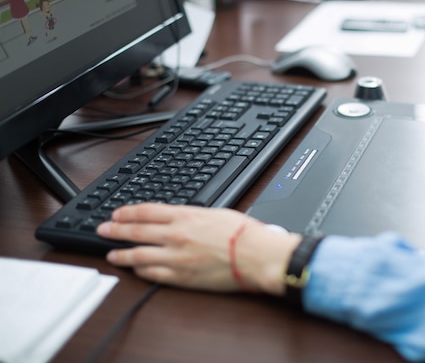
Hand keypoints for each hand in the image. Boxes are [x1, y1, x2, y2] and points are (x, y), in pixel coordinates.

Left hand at [97, 203, 301, 294]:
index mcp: (185, 217)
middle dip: (116, 230)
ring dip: (122, 253)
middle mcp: (176, 236)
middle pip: (136, 231)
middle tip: (103, 229)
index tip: (117, 214)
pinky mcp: (182, 277)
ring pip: (138, 255)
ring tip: (112, 253)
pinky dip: (141, 271)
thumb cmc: (244, 234)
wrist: (256, 256)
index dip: (127, 213)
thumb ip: (194, 216)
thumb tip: (182, 217)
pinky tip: (135, 269)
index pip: (146, 212)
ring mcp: (176, 258)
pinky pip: (153, 274)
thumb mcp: (216, 213)